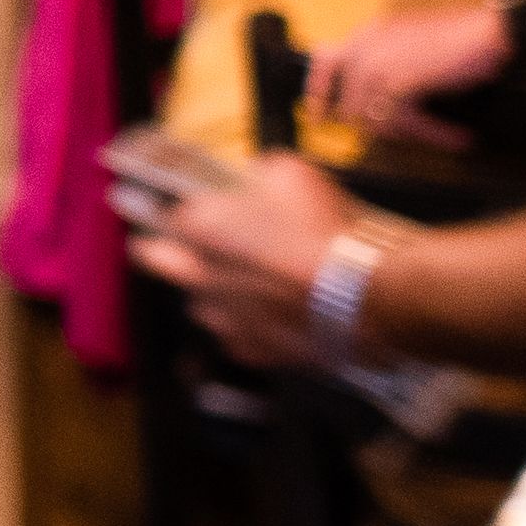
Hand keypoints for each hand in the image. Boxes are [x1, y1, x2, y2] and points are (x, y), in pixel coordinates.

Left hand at [134, 153, 361, 370]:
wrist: (367, 295)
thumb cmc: (326, 230)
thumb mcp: (290, 173)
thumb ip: (258, 175)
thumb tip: (255, 177)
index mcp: (198, 227)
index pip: (165, 215)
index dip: (182, 210)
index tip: (193, 208)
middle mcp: (198, 276)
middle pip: (158, 261)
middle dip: (162, 250)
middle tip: (182, 243)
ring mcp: (222, 318)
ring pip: (199, 304)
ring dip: (214, 293)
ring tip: (246, 284)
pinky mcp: (252, 352)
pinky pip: (238, 337)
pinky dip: (251, 328)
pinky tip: (274, 316)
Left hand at [309, 3, 511, 140]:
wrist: (489, 32)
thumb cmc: (460, 40)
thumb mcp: (411, 45)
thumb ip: (389, 65)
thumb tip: (379, 106)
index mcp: (367, 34)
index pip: (324, 61)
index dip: (318, 92)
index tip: (320, 119)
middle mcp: (365, 47)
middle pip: (350, 104)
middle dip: (382, 127)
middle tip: (414, 136)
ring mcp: (378, 64)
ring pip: (377, 118)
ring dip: (414, 133)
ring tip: (446, 137)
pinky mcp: (398, 82)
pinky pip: (402, 121)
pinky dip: (432, 133)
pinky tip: (455, 137)